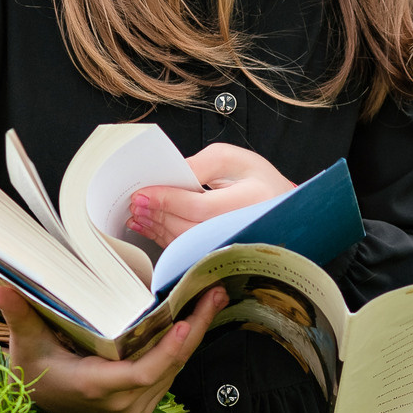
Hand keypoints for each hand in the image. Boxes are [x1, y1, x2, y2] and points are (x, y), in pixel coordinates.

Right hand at [0, 283, 227, 412]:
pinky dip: (185, 346)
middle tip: (214, 295)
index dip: (166, 353)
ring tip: (212, 299)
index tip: (183, 325)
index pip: (140, 374)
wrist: (43, 401)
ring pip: (175, 369)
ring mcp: (136, 402)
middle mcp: (122, 400)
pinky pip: (171, 371)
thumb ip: (18, 315)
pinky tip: (197, 318)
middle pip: (168, 368)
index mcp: (96, 386)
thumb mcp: (26, 344)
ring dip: (195, 335)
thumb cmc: (35, 370)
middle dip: (195, 331)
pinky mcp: (145, 398)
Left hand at [124, 144, 295, 246]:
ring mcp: (233, 244)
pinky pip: (187, 250)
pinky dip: (164, 238)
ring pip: (186, 242)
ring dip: (156, 228)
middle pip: (189, 227)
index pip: (201, 206)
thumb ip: (202, 164)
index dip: (168, 200)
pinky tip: (150, 226)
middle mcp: (244, 227)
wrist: (277, 206)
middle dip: (157, 214)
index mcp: (253, 199)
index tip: (143, 193)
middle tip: (135, 203)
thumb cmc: (256, 180)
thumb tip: (171, 175)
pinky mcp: (221, 253)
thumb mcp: (233, 159)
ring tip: (138, 214)